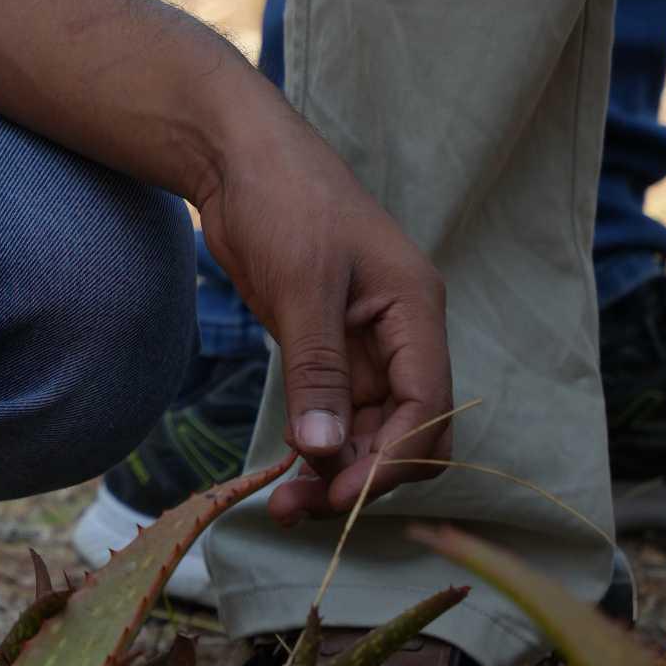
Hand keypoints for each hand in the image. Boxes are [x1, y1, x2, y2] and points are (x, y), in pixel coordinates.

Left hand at [193, 92, 451, 528]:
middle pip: (404, 431)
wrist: (237, 156)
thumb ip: (316, 370)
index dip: (391, 460)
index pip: (428, 407)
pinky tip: (285, 474)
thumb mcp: (302, 284)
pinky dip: (315, 446)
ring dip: (334, 471)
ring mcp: (363, 343)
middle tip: (297, 509)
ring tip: (283, 505)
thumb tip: (324, 452)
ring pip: (368, 431)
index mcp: (415, 310)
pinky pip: (334, 414)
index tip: (340, 494)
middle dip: (361, 475)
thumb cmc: (283, 199)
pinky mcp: (326, 346)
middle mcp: (400, 334)